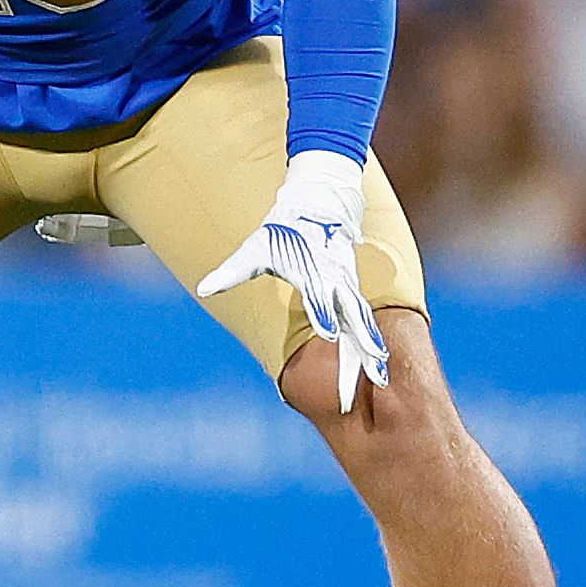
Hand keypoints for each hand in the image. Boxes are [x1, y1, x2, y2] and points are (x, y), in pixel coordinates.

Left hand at [195, 149, 391, 412]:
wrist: (317, 206)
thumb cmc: (282, 232)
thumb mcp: (254, 250)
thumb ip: (232, 273)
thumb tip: (203, 289)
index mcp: (313, 272)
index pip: (318, 297)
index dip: (323, 314)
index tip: (329, 334)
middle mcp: (335, 281)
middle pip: (351, 318)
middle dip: (360, 347)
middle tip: (371, 376)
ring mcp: (347, 288)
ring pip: (363, 323)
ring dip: (372, 351)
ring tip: (382, 380)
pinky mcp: (351, 292)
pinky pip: (364, 321)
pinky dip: (371, 343)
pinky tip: (378, 368)